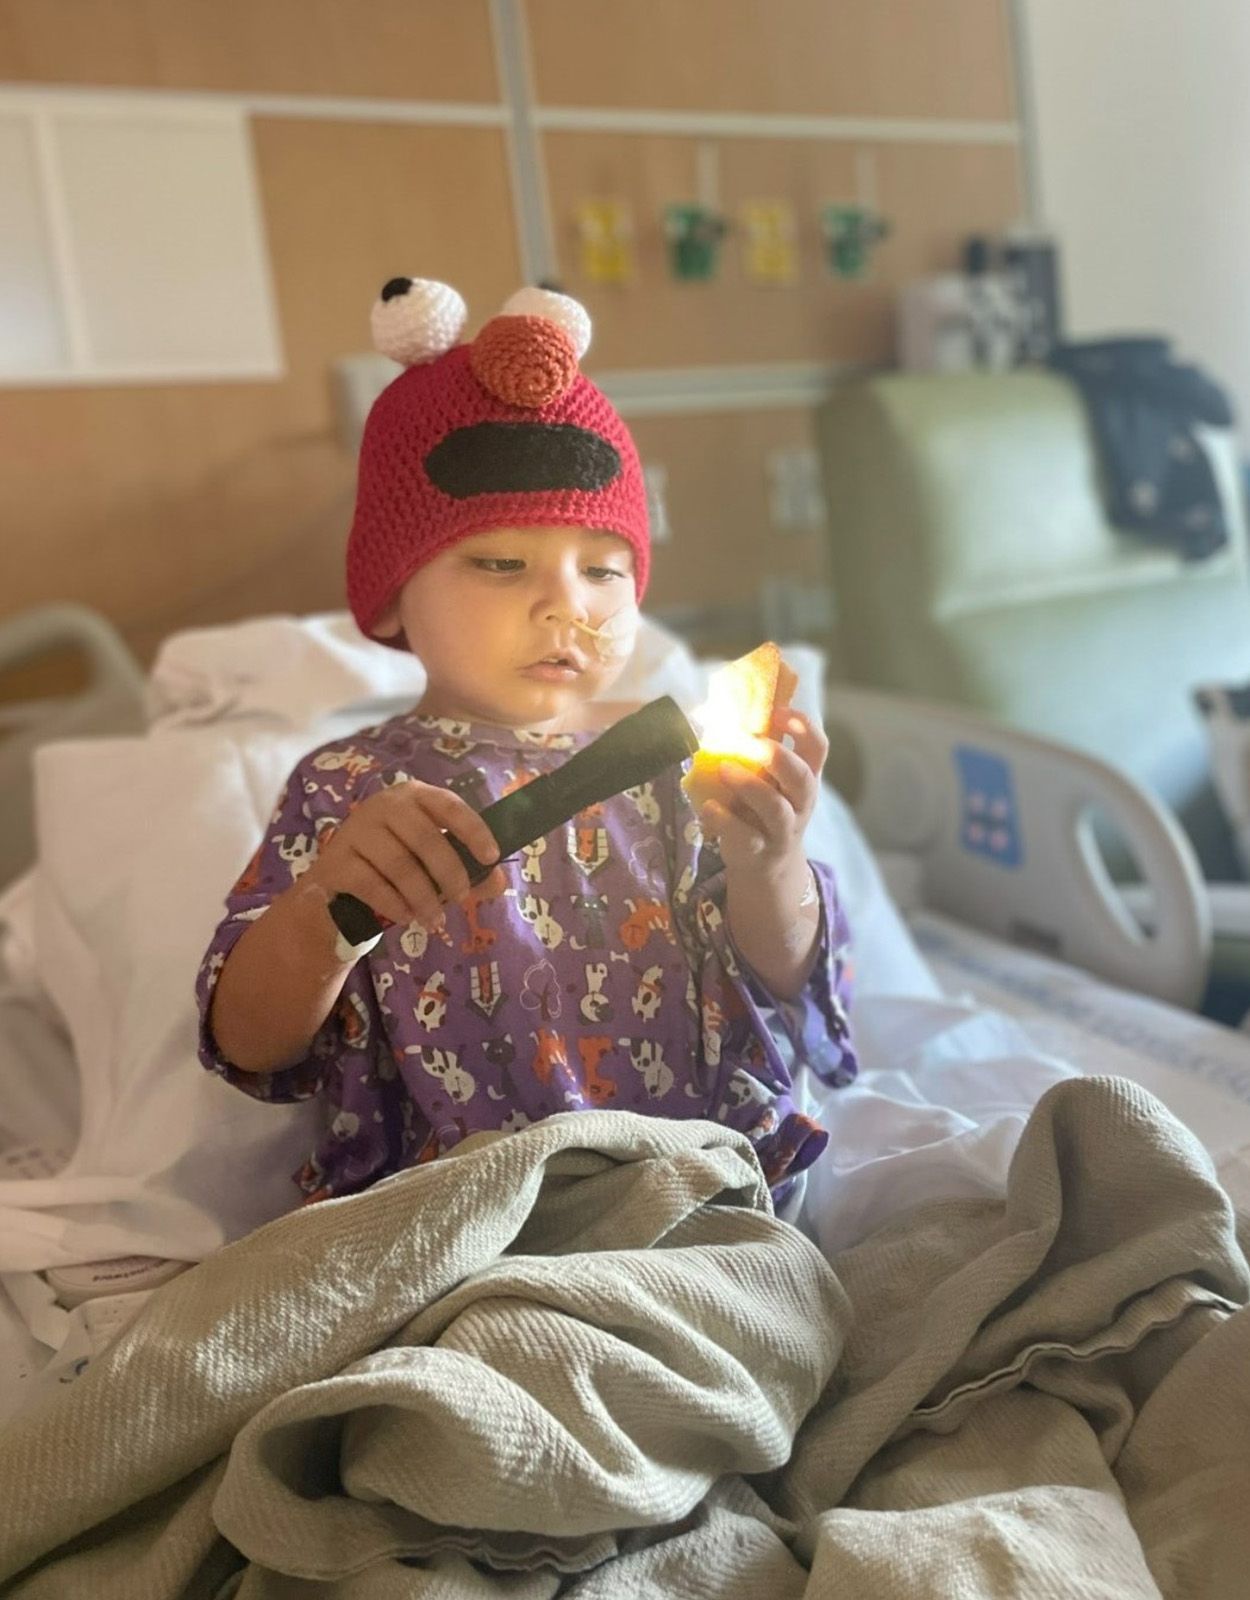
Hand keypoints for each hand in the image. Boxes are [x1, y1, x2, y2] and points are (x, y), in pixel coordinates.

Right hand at [303, 781, 503, 929]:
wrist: (336, 891)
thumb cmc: (393, 870)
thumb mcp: (432, 868)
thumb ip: (469, 873)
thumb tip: (499, 882)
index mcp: (413, 797)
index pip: (449, 806)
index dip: (473, 831)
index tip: (492, 858)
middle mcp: (383, 805)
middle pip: (426, 838)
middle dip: (450, 874)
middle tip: (462, 899)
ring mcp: (356, 830)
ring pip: (400, 865)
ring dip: (424, 898)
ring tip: (435, 920)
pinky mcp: (336, 860)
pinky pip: (372, 884)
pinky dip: (395, 905)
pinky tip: (407, 918)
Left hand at [694, 707, 826, 882]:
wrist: (765, 865)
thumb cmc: (763, 809)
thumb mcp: (770, 780)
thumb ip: (761, 751)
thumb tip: (734, 706)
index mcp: (806, 777)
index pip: (818, 748)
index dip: (803, 726)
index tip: (777, 711)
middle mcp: (800, 803)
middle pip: (802, 778)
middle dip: (778, 757)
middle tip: (752, 742)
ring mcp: (782, 830)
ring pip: (776, 808)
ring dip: (750, 786)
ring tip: (724, 768)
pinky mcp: (758, 850)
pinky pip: (745, 836)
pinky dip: (724, 820)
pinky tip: (708, 807)